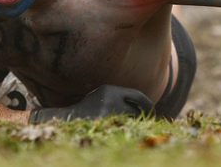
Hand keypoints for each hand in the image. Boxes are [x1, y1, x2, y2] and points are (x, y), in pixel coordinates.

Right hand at [28, 84, 153, 123]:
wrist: (68, 118)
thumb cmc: (87, 109)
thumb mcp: (101, 97)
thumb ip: (118, 97)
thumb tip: (142, 104)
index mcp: (109, 88)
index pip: (136, 94)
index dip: (147, 102)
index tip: (152, 109)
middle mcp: (109, 96)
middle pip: (135, 107)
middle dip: (141, 114)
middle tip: (146, 119)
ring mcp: (107, 110)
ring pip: (130, 118)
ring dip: (133, 122)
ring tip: (132, 125)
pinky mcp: (104, 121)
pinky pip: (121, 126)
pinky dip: (125, 129)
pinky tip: (124, 131)